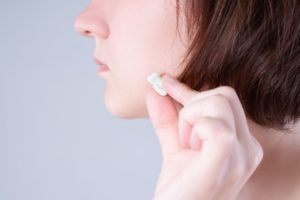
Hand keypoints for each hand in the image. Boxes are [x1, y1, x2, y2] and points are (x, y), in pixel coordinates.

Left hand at [146, 74, 263, 199]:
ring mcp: (240, 156)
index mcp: (241, 143)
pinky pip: (215, 125)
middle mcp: (247, 148)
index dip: (191, 90)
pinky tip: (189, 147)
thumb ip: (168, 118)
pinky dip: (194, 126)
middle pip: (223, 95)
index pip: (223, 98)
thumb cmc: (181, 188)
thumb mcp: (175, 146)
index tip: (165, 83)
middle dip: (192, 108)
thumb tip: (155, 89)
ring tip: (186, 147)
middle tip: (183, 138)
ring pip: (217, 104)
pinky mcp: (224, 162)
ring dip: (190, 120)